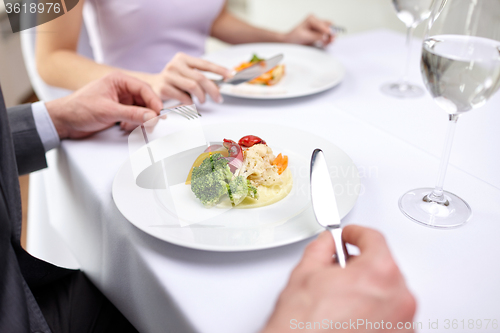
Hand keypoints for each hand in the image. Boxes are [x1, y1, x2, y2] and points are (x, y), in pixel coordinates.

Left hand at [45, 72, 162, 138]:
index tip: (159, 114)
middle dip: (148, 113)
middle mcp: (121, 89)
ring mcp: (121, 101)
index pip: (144, 89)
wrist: (63, 122)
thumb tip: (151, 117)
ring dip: (140, 120)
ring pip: (141, 110)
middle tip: (150, 124)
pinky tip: (124, 128)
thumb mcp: (108, 111)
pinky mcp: (119, 112)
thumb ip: (132, 114)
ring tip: (130, 127)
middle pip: (145, 100)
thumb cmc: (79, 109)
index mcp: (119, 81)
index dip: (154, 101)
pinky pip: (134, 117)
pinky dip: (134, 124)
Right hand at [150, 53, 230, 103]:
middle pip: (200, 77)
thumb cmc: (173, 82)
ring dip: (202, 96)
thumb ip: (201, 77)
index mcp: (183, 58)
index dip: (220, 70)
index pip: (205, 64)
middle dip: (213, 89)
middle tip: (219, 98)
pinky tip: (190, 102)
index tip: (231, 76)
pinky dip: (190, 102)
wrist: (150, 87)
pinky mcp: (163, 88)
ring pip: (193, 87)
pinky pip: (183, 97)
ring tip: (203, 100)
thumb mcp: (187, 75)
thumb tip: (221, 84)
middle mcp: (175, 65)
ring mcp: (168, 76)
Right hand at [262, 226, 415, 332]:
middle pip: (384, 266)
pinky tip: (350, 315)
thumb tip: (329, 243)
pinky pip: (391, 316)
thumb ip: (323, 247)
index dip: (356, 233)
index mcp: (379, 273)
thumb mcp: (306, 272)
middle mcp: (399, 297)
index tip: (349, 235)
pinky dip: (374, 312)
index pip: (374, 238)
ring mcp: (403, 322)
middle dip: (361, 265)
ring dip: (369, 289)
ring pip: (388, 292)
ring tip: (341, 298)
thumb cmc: (304, 325)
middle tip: (339, 270)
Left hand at [283, 15, 333, 46]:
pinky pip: (327, 36)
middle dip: (331, 33)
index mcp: (311, 19)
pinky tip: (326, 43)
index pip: (322, 24)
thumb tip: (325, 37)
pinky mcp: (319, 33)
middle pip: (328, 26)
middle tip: (332, 40)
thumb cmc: (294, 37)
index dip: (327, 30)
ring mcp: (318, 27)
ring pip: (329, 31)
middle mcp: (316, 21)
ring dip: (330, 37)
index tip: (330, 36)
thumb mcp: (304, 37)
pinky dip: (327, 40)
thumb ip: (316, 36)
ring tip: (330, 42)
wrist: (289, 41)